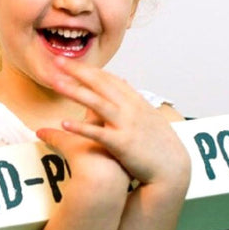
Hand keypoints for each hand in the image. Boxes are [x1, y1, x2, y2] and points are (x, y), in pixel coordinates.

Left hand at [45, 57, 190, 189]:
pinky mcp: (122, 144)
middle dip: (78, 71)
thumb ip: (134, 99)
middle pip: (100, 84)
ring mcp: (126, 125)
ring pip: (97, 103)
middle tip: (58, 61)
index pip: (109, 79)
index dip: (89, 69)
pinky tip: (63, 123)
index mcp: (136, 101)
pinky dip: (80, 127)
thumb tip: (123, 83)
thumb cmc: (160, 146)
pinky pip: (97, 134)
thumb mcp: (149, 116)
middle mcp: (130, 109)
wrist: (172, 168)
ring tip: (56, 84)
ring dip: (75, 91)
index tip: (72, 61)